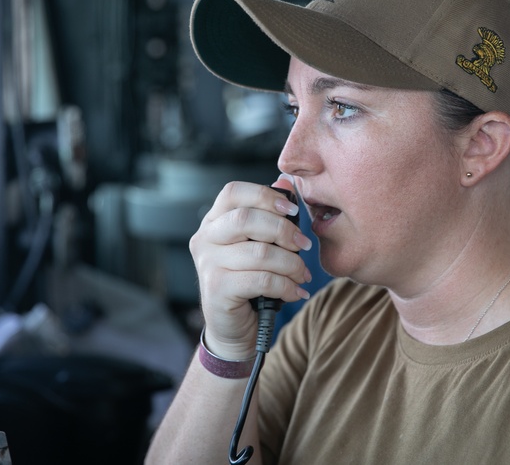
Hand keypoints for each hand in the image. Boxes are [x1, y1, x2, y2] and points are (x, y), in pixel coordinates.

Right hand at [191, 177, 311, 359]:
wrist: (233, 327)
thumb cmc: (250, 280)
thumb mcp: (260, 245)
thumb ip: (270, 215)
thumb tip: (286, 183)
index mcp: (214, 220)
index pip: (233, 192)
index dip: (265, 196)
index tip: (292, 210)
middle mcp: (205, 238)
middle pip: (246, 220)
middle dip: (284, 231)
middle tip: (304, 245)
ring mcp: (207, 264)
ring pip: (259, 253)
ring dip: (291, 264)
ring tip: (303, 274)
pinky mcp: (216, 289)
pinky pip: (261, 280)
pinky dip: (286, 285)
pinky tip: (296, 291)